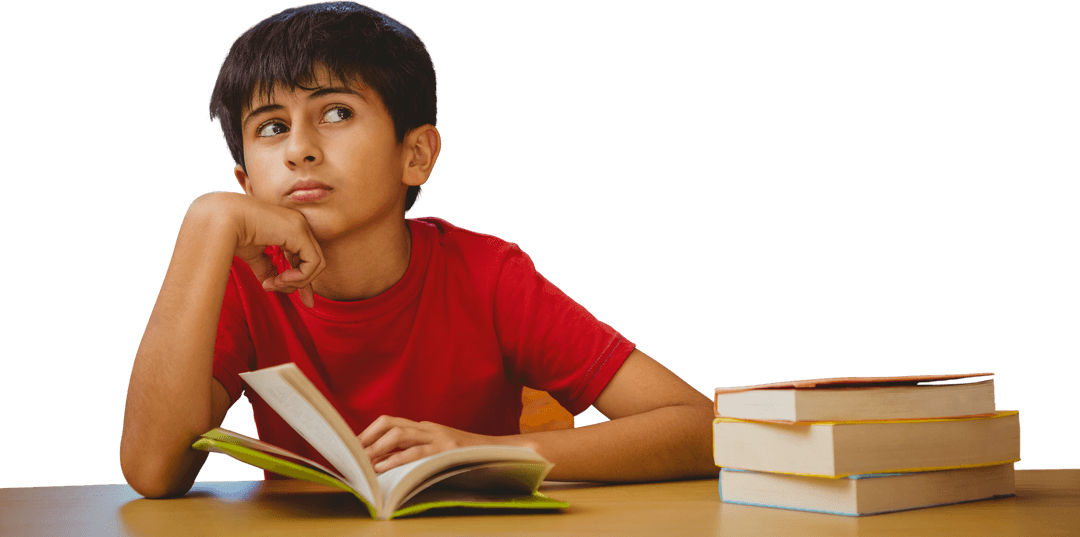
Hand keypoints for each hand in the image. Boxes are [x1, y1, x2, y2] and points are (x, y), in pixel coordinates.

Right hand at [196, 192, 325, 307]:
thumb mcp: (254, 254)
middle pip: (314, 262)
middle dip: (300, 282)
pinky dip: (300, 277)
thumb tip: (272, 284)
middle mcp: (299, 225)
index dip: (302, 278)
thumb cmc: (233, 233)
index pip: (306, 257)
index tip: (294, 295)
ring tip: (274, 283)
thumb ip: (267, 268)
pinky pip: (313, 263)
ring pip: (317, 264)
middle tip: (274, 287)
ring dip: (297, 281)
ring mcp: (301, 226)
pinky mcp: (299, 232)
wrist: (221, 220)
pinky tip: (281, 279)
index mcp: (290, 228)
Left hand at [358, 416, 492, 472]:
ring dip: (377, 448)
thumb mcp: (438, 450)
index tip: (353, 447)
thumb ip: (416, 451)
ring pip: (399, 434)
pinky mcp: (446, 449)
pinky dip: (395, 459)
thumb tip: (386, 462)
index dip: (368, 432)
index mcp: (424, 427)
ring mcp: (437, 436)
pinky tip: (382, 468)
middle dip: (367, 438)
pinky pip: (416, 452)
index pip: (390, 422)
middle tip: (353, 454)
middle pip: (389, 423)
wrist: (498, 453)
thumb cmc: (465, 457)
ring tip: (363, 462)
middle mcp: (428, 428)